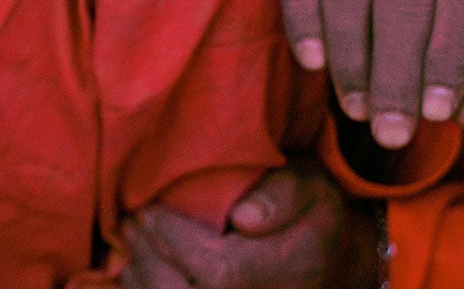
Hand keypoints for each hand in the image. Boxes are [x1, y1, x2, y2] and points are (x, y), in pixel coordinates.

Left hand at [121, 162, 380, 288]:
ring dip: (141, 276)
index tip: (147, 209)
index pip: (215, 271)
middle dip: (147, 257)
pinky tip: (142, 267)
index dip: (171, 240)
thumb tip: (243, 217)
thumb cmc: (311, 212)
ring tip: (134, 241)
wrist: (332, 261)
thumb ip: (280, 195)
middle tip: (131, 220)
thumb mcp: (309, 186)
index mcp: (289, 271)